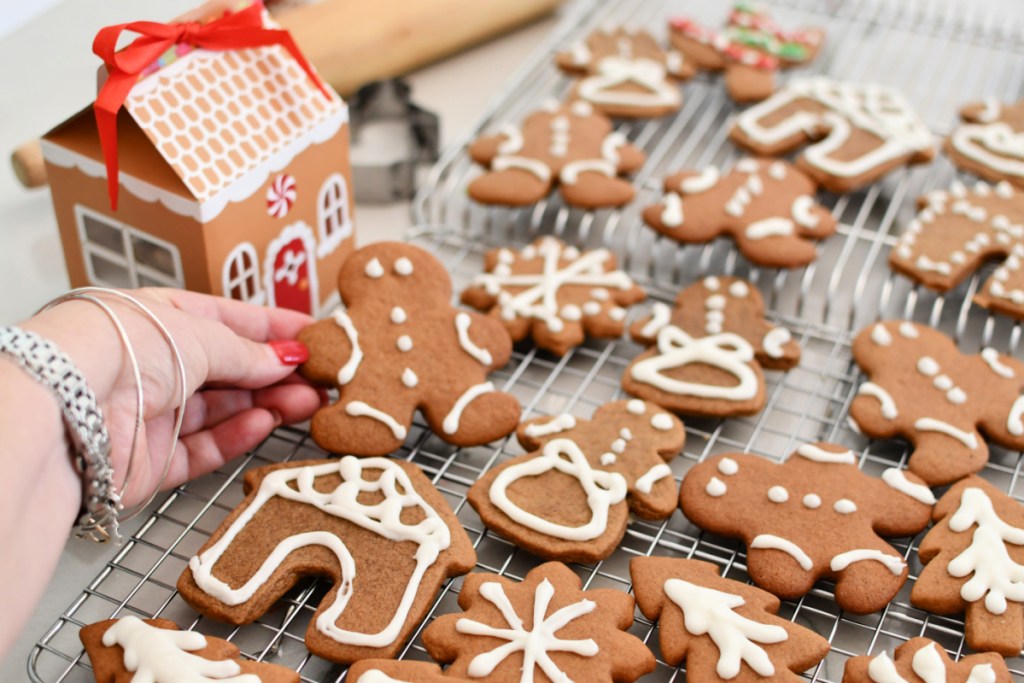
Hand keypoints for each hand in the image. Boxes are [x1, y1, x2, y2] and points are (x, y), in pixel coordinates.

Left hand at [22, 287, 323, 507]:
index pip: (225, 320)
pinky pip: (203, 448)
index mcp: (158, 318)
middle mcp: (153, 365)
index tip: (313, 337)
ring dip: (268, 404)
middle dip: (277, 373)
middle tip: (322, 378)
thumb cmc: (121, 346)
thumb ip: (248, 352)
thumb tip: (288, 357)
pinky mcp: (149, 461)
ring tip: (308, 401)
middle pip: (228, 370)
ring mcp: (151, 413)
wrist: (68, 406)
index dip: (271, 329)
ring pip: (222, 410)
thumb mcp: (200, 335)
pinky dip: (237, 436)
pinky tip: (267, 423)